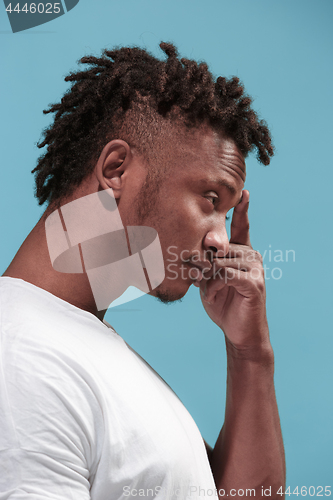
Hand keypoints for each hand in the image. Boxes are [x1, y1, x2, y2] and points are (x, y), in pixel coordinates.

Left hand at [200, 190, 269, 349]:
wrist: (238, 332)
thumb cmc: (223, 304)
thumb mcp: (209, 280)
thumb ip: (205, 264)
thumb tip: (188, 252)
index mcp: (242, 252)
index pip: (242, 227)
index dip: (242, 209)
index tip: (243, 191)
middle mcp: (252, 255)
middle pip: (220, 247)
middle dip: (202, 263)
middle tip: (193, 277)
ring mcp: (255, 268)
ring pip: (220, 261)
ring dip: (207, 278)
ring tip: (205, 291)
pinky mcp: (254, 282)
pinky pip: (226, 275)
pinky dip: (215, 286)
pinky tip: (212, 296)